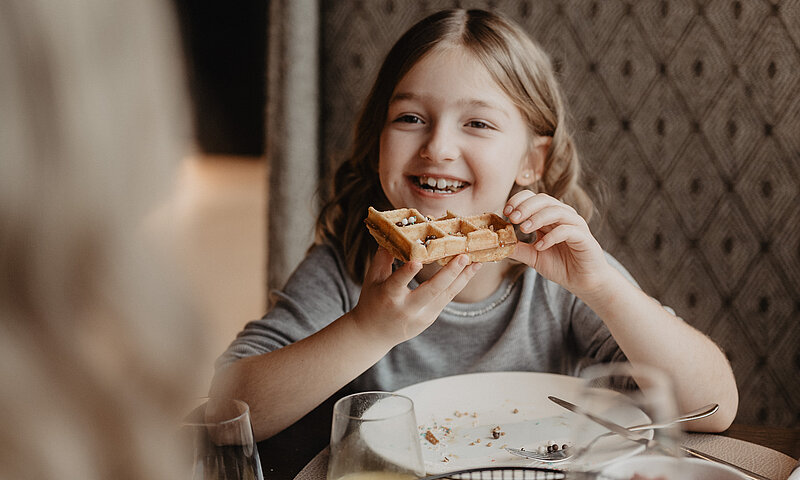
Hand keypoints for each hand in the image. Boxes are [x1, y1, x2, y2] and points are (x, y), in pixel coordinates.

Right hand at [351, 248, 480, 347]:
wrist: (374, 334)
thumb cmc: (372, 301)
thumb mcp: (372, 279)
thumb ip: (383, 258)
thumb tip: (397, 234)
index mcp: (388, 297)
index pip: (397, 283)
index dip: (407, 273)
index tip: (417, 262)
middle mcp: (406, 309)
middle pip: (431, 291)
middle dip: (449, 273)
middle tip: (463, 256)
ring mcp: (421, 316)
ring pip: (446, 295)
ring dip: (463, 277)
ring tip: (477, 261)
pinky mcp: (430, 318)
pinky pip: (447, 298)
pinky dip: (459, 283)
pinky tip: (470, 270)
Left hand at [504, 191, 611, 296]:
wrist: (583, 281)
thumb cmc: (561, 266)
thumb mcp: (533, 257)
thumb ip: (518, 249)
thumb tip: (498, 244)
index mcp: (549, 217)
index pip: (533, 198)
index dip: (519, 201)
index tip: (506, 212)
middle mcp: (563, 216)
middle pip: (543, 200)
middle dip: (525, 207)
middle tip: (513, 218)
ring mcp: (575, 225)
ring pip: (556, 211)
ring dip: (538, 218)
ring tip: (524, 230)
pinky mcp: (584, 237)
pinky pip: (568, 230)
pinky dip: (552, 236)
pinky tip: (540, 246)